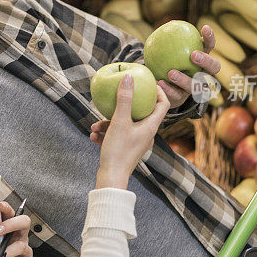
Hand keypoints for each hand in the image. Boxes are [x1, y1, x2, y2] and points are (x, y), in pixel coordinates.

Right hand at [90, 74, 170, 188]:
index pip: (163, 105)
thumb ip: (124, 99)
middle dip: (124, 106)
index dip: (159, 91)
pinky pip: (116, 136)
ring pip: (123, 126)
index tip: (149, 82)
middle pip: (140, 114)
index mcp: (150, 127)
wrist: (111, 179)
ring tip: (95, 126)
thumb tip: (129, 77)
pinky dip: (106, 134)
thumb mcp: (119, 121)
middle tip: (118, 96)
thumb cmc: (118, 150)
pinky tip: (94, 136)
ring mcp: (136, 143)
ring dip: (107, 124)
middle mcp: (146, 135)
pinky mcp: (125, 150)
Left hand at [158, 25, 219, 108]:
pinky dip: (169, 89)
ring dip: (184, 79)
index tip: (204, 28)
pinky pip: (177, 95)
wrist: (161, 86)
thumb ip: (168, 42)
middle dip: (206, 61)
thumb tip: (166, 26)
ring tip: (171, 73)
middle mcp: (203, 74)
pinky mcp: (183, 99)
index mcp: (202, 59)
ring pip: (196, 86)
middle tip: (193, 55)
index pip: (209, 46)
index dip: (210, 38)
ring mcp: (195, 88)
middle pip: (213, 68)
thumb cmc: (166, 62)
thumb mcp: (168, 52)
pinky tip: (160, 83)